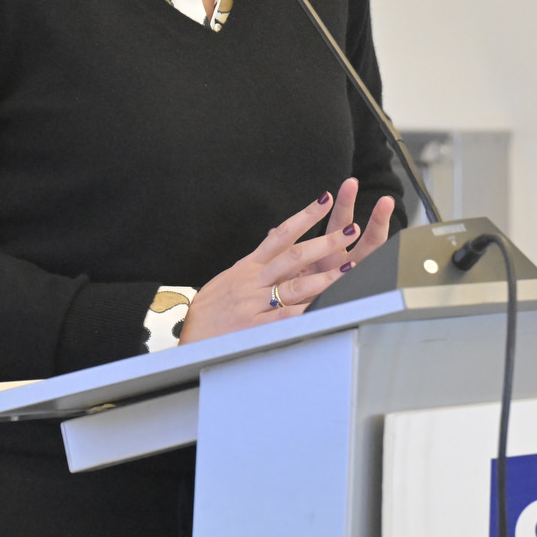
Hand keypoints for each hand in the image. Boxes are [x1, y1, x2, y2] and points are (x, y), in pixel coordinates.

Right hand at [177, 178, 395, 343]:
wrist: (188, 335)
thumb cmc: (209, 309)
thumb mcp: (228, 277)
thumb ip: (254, 262)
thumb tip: (272, 240)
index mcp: (248, 266)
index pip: (281, 234)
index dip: (304, 217)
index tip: (324, 201)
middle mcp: (254, 280)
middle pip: (294, 255)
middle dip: (324, 242)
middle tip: (348, 230)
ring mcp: (256, 303)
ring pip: (295, 285)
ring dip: (324, 275)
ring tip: (347, 266)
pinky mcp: (258, 326)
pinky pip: (287, 317)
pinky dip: (307, 311)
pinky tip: (326, 306)